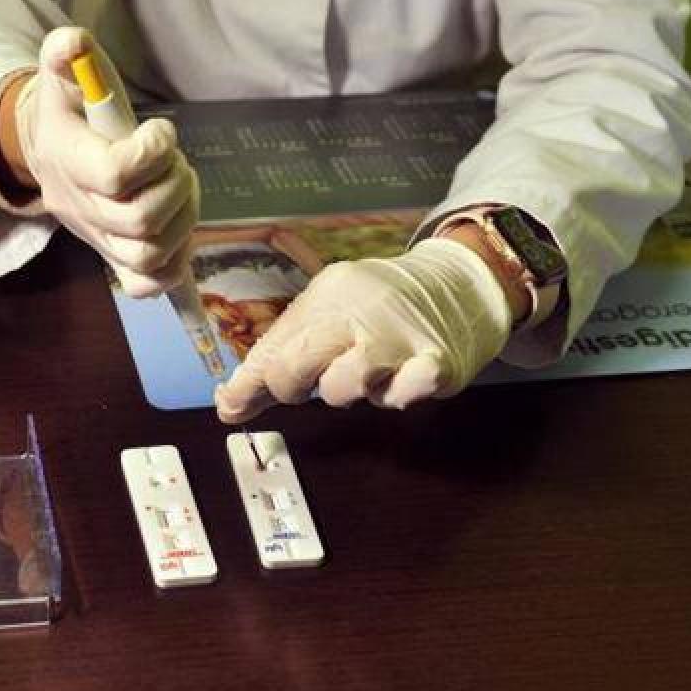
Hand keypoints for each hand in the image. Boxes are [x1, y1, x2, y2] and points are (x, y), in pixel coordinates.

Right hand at [14, 27, 198, 297]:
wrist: (51, 152)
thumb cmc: (70, 109)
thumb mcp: (63, 72)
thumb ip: (67, 52)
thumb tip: (74, 44)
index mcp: (68, 160)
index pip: (115, 174)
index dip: (153, 153)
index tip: (160, 131)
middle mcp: (80, 208)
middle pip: (140, 220)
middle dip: (175, 186)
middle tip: (176, 163)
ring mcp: (98, 239)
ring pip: (150, 253)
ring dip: (183, 218)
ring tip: (180, 188)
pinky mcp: (115, 257)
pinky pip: (146, 284)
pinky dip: (173, 264)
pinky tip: (177, 230)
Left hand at [214, 238, 514, 422]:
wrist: (461, 286)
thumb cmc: (382, 310)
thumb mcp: (327, 315)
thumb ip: (278, 357)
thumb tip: (230, 402)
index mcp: (329, 295)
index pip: (273, 347)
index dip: (251, 383)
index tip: (232, 404)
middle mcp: (361, 310)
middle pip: (294, 366)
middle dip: (292, 386)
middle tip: (311, 383)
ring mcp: (400, 337)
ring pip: (342, 387)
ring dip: (347, 392)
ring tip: (365, 374)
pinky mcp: (437, 363)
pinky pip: (403, 393)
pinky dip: (396, 395)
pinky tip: (400, 381)